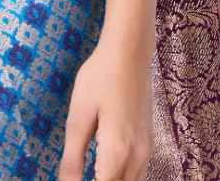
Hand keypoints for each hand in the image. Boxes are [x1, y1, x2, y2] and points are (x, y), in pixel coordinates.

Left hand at [57, 38, 151, 180]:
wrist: (129, 51)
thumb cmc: (100, 77)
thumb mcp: (79, 115)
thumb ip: (73, 158)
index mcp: (117, 153)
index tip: (71, 179)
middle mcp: (137, 158)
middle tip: (76, 175)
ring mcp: (146, 151)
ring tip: (90, 172)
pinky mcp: (148, 142)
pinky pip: (138, 174)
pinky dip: (123, 178)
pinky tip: (106, 170)